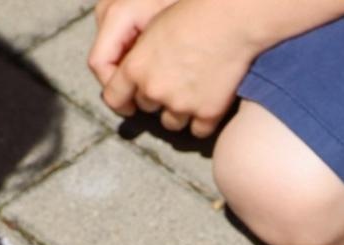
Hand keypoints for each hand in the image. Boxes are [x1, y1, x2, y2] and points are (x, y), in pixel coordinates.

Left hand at [91, 0, 256, 137]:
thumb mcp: (152, 28)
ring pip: (172, 122)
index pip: (114, 97)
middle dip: (157, 98)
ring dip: (179, 112)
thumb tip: (134, 75)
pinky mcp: (207, 113)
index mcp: (136, 67)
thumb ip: (139, 56)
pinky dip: (202, 120)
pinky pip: (198, 130)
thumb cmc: (192, 15)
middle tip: (174, 81)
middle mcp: (154, 89)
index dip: (122, 102)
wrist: (229, 21)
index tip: (129, 104)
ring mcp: (181, 104)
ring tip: (194, 91)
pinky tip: (209, 102)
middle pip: (147, 108)